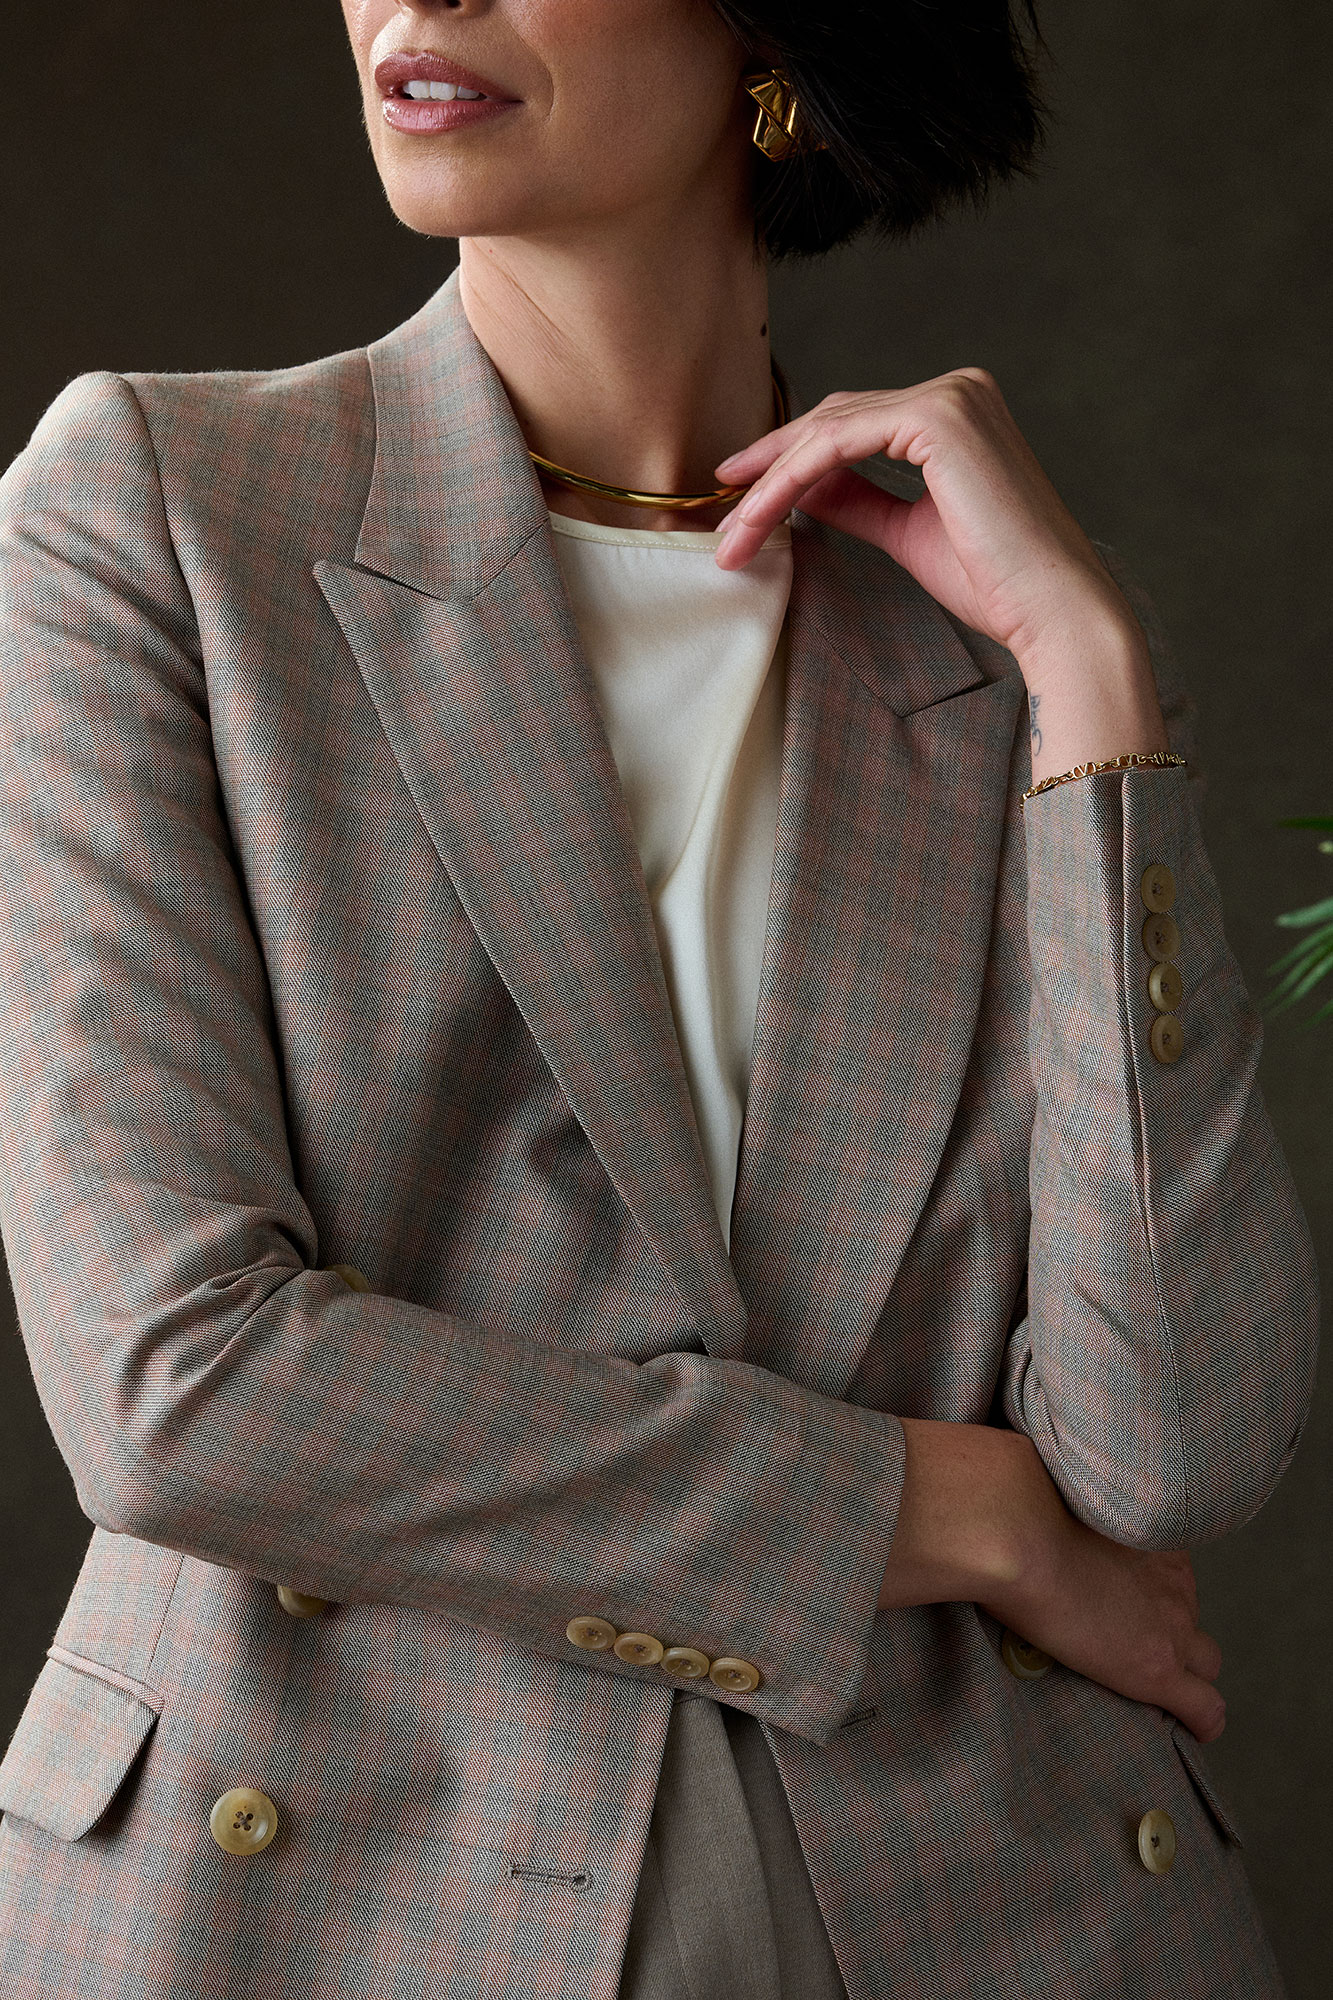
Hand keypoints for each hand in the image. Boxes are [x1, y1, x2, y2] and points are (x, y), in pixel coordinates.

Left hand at [712, 371, 1140, 678]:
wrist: (1048, 610)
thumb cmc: (993, 583)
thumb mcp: (908, 533)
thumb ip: (859, 501)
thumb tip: (807, 491)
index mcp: (958, 411)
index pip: (852, 423)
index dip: (789, 458)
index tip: (740, 497)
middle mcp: (958, 390)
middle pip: (834, 419)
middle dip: (768, 467)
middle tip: (719, 515)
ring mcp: (951, 397)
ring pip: (828, 431)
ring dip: (769, 484)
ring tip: (731, 534)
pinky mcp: (939, 418)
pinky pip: (838, 445)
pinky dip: (791, 480)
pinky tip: (760, 514)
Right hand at [878, 1420, 1224, 1741]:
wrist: (1013, 1530)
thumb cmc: (1016, 1501)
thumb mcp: (1050, 1491)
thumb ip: (1057, 1503)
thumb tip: (1019, 1494)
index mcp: (1148, 1532)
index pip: (1170, 1568)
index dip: (1147, 1586)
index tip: (1118, 1593)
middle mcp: (1171, 1578)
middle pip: (1191, 1612)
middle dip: (1169, 1625)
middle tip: (1123, 1636)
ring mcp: (1170, 1626)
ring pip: (1205, 1659)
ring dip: (1182, 1669)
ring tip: (1144, 1681)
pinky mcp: (1157, 1670)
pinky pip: (1205, 1707)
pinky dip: (1200, 1720)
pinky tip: (1190, 1728)